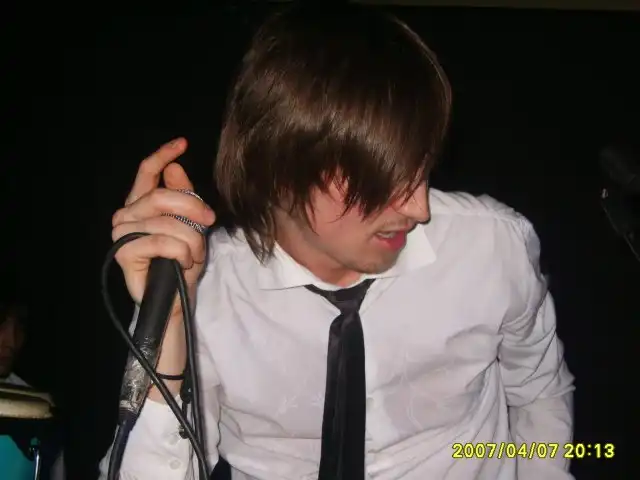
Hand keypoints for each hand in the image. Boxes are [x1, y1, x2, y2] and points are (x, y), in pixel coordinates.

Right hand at [111, 138, 215, 317]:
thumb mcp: (190, 225)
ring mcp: (122, 233)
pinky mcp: (124, 252)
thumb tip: (175, 168)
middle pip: (162, 196)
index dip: (163, 155)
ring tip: (194, 254)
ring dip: (191, 240)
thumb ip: (182, 198)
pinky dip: (181, 253)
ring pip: (167, 223)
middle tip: (209, 221)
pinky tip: (184, 263)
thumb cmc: (181, 262)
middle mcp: (126, 214)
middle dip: (192, 208)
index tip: (182, 143)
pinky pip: (163, 242)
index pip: (148, 172)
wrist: (175, 298)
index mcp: (142, 204)